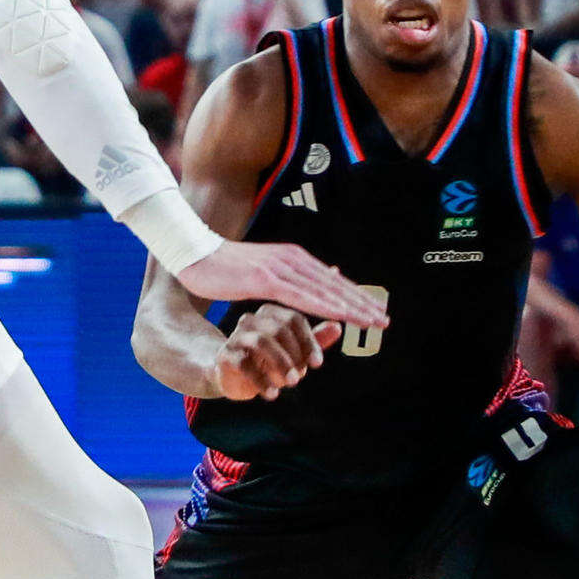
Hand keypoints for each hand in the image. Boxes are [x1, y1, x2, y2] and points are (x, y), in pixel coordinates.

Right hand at [179, 240, 389, 330]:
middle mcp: (292, 260)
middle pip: (334, 286)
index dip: (355, 297)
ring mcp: (281, 269)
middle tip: (384, 321)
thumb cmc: (225, 268)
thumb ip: (287, 276)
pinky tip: (341, 317)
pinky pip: (303, 297)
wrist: (194, 255)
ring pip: (324, 292)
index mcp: (293, 258)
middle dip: (361, 304)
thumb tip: (302, 280)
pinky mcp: (266, 279)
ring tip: (372, 322)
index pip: (331, 281)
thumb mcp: (263, 271)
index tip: (375, 312)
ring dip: (351, 308)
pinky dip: (326, 307)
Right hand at [211, 305, 339, 398]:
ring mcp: (236, 336)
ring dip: (280, 364)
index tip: (317, 363)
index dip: (308, 341)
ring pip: (261, 342)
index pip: (294, 319)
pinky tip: (272, 394)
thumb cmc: (268, 360)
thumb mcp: (294, 351)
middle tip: (301, 376)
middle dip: (294, 354)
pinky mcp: (226, 356)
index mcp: (270, 313)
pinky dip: (261, 380)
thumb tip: (338, 326)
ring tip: (290, 383)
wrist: (233, 375)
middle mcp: (251, 319)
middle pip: (279, 328)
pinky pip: (244, 364)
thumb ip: (315, 340)